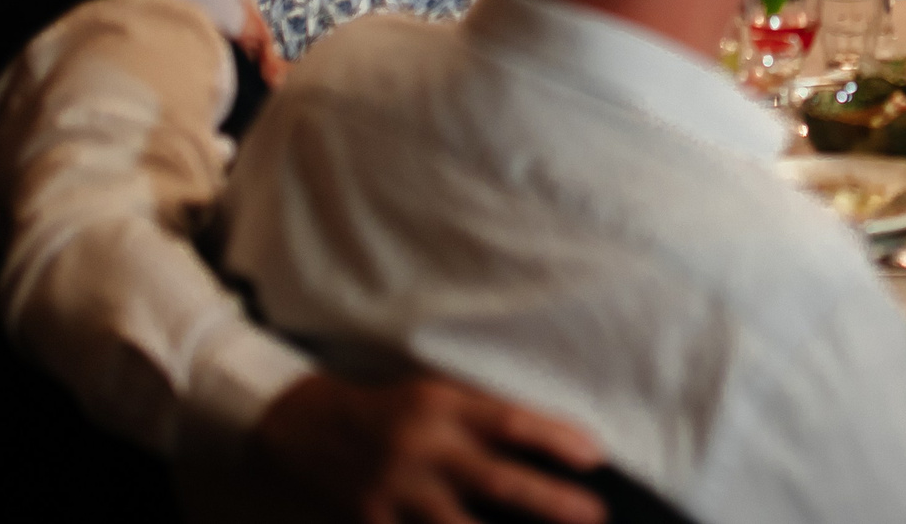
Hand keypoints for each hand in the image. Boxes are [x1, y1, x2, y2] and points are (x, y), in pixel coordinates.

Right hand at [250, 373, 607, 523]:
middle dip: (550, 502)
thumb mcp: (439, 394)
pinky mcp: (372, 520)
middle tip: (595, 515)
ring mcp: (396, 491)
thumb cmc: (395, 408)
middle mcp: (424, 448)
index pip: (511, 421)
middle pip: (496, 480)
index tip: (596, 456)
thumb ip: (486, 417)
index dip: (555, 439)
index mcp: (444, 406)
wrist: (309, 426)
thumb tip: (555, 443)